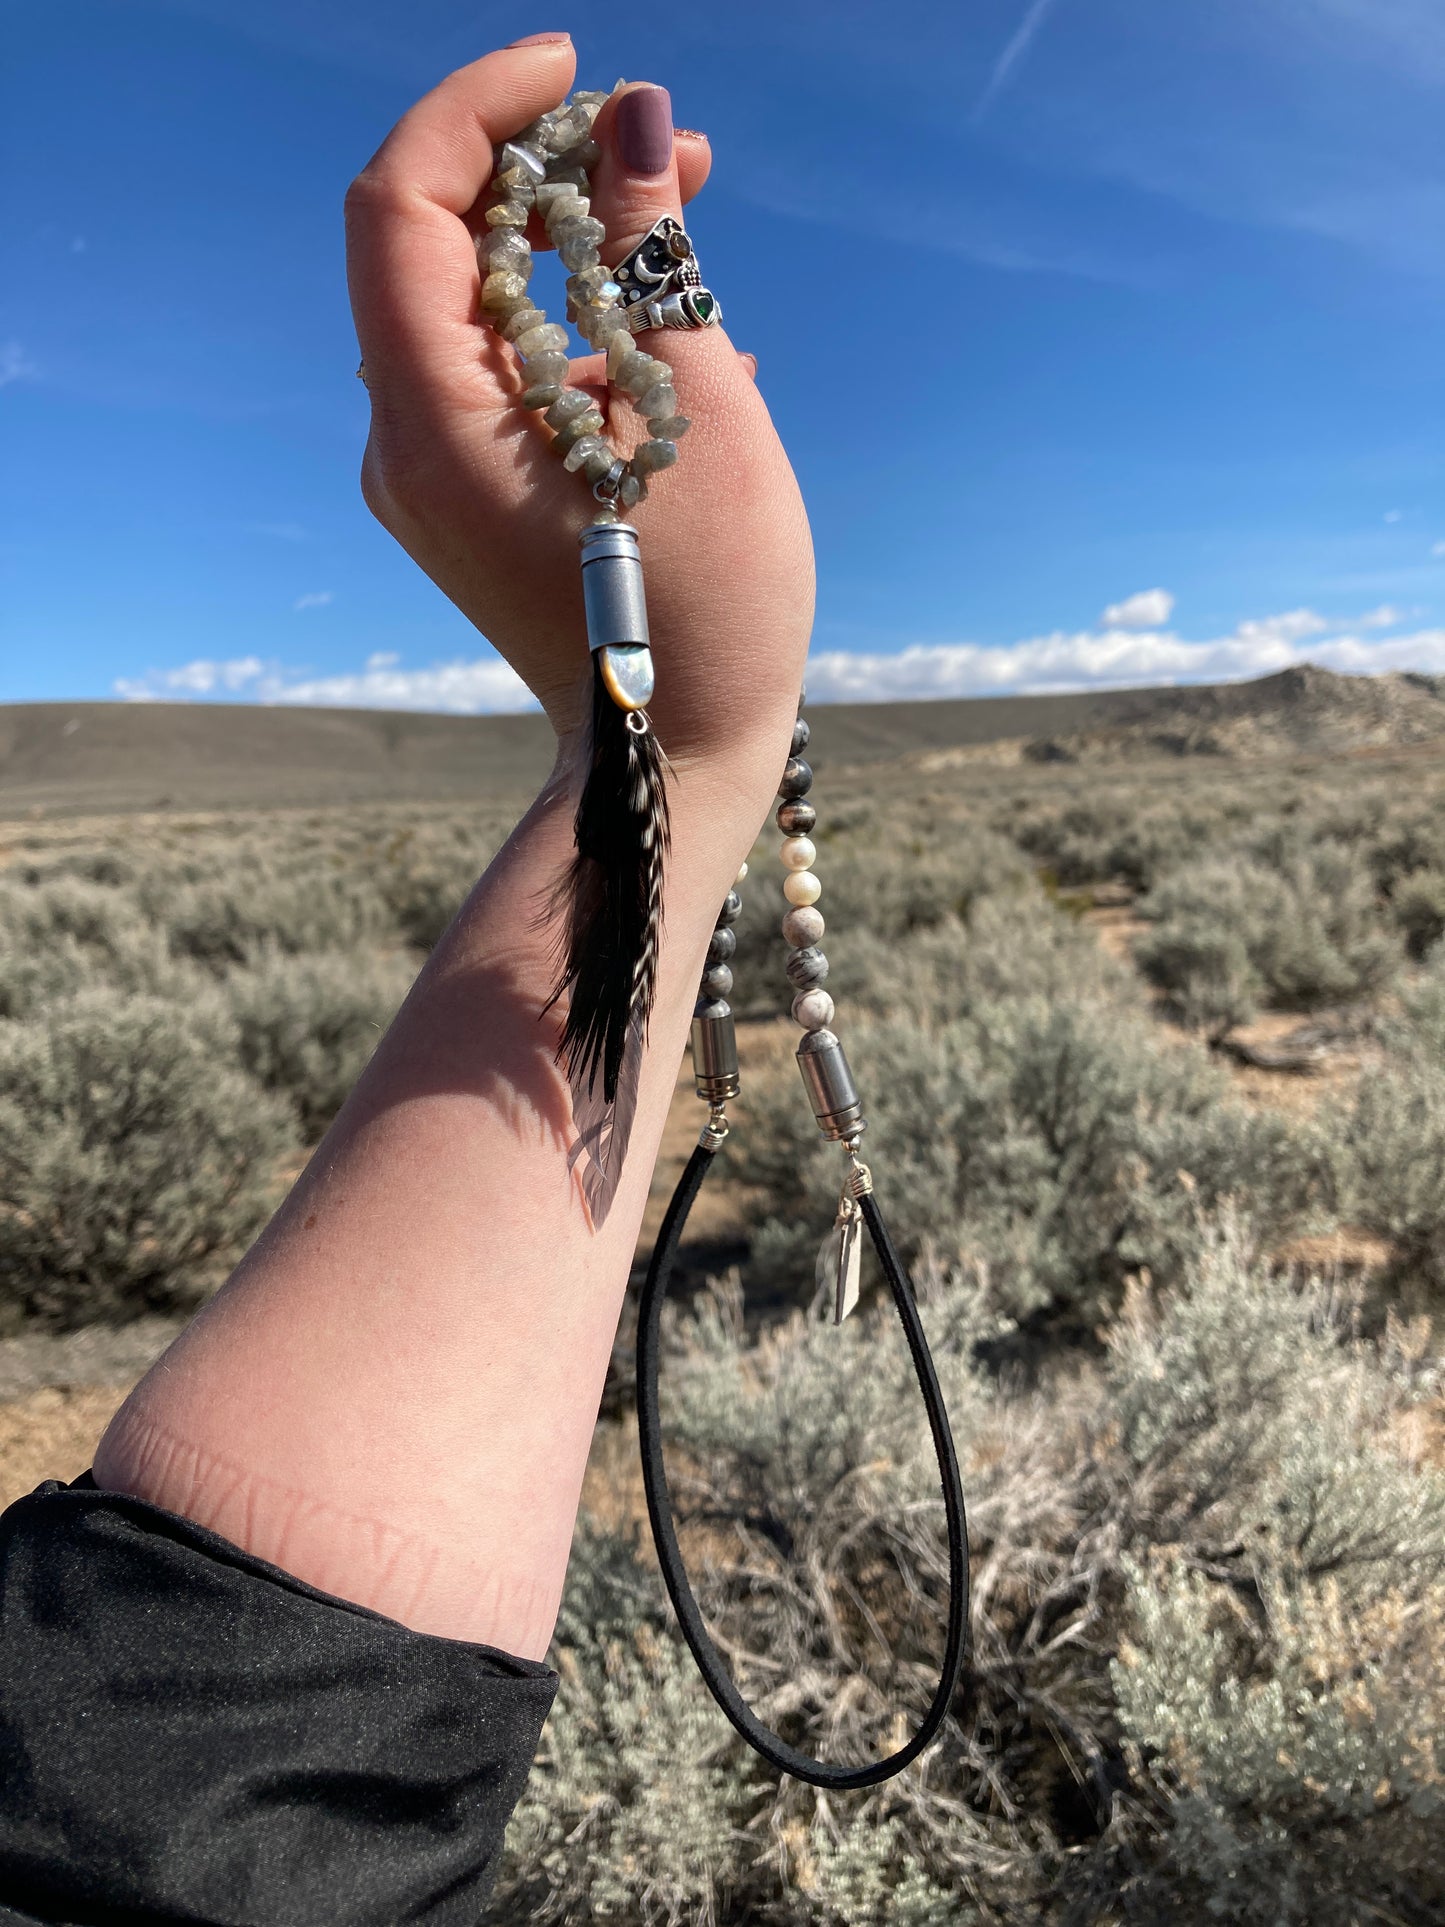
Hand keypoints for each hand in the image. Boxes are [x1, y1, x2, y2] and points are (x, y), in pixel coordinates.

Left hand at [345, 36, 814, 762]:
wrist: (674, 763)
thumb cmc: (709, 611)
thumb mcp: (698, 413)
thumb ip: (649, 253)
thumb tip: (633, 121)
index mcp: (436, 420)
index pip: (404, 203)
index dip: (480, 108)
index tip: (572, 69)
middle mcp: (402, 444)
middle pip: (439, 247)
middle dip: (548, 171)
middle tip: (671, 151)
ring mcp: (427, 480)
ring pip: (474, 312)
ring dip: (568, 248)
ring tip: (688, 218)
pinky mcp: (466, 504)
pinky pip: (497, 379)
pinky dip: (566, 330)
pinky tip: (664, 335)